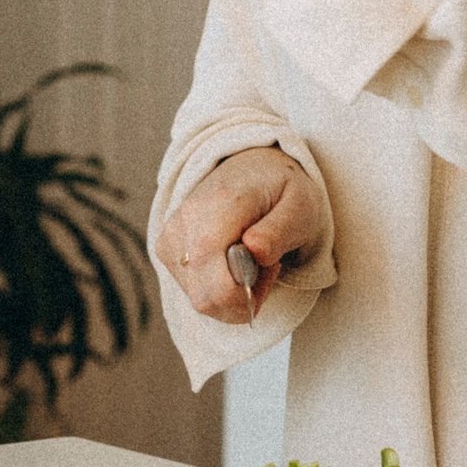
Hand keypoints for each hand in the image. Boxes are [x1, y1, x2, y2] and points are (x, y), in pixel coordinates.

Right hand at [155, 147, 323, 324]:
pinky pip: (193, 291)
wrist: (252, 167)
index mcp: (217, 208)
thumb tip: (253, 251)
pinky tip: (232, 260)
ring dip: (232, 293)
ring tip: (251, 258)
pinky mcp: (166, 248)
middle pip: (205, 297)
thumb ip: (279, 231)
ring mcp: (170, 236)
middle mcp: (184, 222)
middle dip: (243, 298)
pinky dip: (218, 287)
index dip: (247, 296)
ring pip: (199, 299)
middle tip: (264, 265)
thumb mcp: (300, 204)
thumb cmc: (280, 189)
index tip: (270, 270)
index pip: (216, 280)